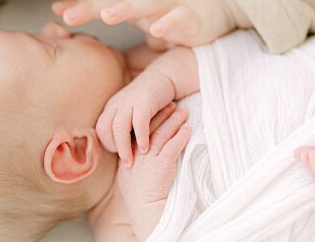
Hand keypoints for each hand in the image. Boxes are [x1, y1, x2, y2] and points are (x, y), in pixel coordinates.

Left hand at [52, 0, 245, 48]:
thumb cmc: (177, 14)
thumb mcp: (148, 30)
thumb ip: (129, 46)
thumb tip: (105, 64)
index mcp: (134, 8)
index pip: (102, 6)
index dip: (80, 8)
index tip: (53, 10)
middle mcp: (147, 5)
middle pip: (115, 3)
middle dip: (91, 8)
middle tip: (68, 14)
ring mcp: (169, 8)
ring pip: (144, 6)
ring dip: (126, 10)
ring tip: (108, 16)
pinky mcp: (192, 17)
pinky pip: (179, 19)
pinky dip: (169, 23)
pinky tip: (158, 31)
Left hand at [96, 66, 176, 164]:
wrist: (163, 77)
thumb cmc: (149, 102)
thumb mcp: (131, 113)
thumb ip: (125, 127)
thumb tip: (122, 150)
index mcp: (112, 108)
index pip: (100, 130)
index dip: (107, 144)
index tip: (119, 155)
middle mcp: (117, 104)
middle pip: (105, 129)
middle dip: (113, 148)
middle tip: (125, 162)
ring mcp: (129, 102)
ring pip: (119, 128)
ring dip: (124, 148)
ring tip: (131, 162)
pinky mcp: (144, 102)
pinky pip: (139, 123)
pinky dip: (141, 138)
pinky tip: (146, 149)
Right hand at [116, 105, 190, 241]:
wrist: (144, 211)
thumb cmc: (136, 196)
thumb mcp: (126, 175)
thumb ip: (131, 159)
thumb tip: (136, 150)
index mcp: (129, 152)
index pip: (140, 129)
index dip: (150, 117)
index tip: (157, 109)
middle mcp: (139, 152)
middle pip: (152, 127)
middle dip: (163, 114)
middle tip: (172, 104)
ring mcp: (150, 158)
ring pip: (163, 133)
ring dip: (174, 121)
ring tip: (183, 112)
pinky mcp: (162, 165)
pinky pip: (174, 146)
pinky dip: (181, 136)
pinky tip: (188, 129)